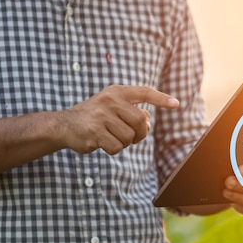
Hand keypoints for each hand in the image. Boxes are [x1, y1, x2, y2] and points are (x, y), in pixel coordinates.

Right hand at [57, 85, 178, 154]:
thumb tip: (148, 122)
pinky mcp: (94, 132)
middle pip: (141, 121)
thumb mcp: (114, 107)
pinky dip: (113, 150)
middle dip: (140, 133)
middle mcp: (109, 100)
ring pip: (129, 137)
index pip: (144, 92)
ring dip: (125, 143)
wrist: (65, 125)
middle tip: (132, 136)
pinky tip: (102, 143)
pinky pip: (117, 147)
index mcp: (117, 92)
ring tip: (111, 137)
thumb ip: (133, 112)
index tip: (176, 104)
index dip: (161, 99)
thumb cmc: (96, 117)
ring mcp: (101, 116)